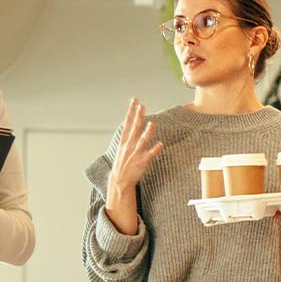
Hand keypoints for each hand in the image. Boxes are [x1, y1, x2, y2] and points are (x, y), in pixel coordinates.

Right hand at [105, 99, 163, 230]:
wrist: (120, 181)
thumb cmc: (123, 164)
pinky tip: (161, 144)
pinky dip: (155, 150)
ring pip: (142, 141)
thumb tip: (134, 124)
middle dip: (138, 117)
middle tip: (141, 105)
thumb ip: (129, 136)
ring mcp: (135, 154)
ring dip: (147, 132)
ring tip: (152, 123)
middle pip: (134, 128)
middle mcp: (129, 146)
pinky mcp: (142, 163)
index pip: (127, 122)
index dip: (131, 111)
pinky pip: (150, 155)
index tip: (134, 100)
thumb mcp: (123, 148)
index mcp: (124, 141)